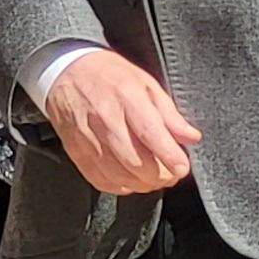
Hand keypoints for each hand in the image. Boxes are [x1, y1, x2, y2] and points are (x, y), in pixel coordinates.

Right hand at [40, 51, 201, 195]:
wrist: (68, 73)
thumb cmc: (111, 77)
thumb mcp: (146, 84)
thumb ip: (169, 114)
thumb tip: (191, 137)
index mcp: (127, 97)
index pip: (150, 133)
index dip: (169, 155)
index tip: (182, 168)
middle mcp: (105, 119)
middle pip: (135, 161)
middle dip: (158, 175)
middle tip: (171, 175)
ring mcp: (87, 137)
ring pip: (118, 175)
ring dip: (142, 184)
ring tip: (154, 179)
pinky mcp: (76, 151)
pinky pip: (100, 179)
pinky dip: (119, 186)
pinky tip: (131, 180)